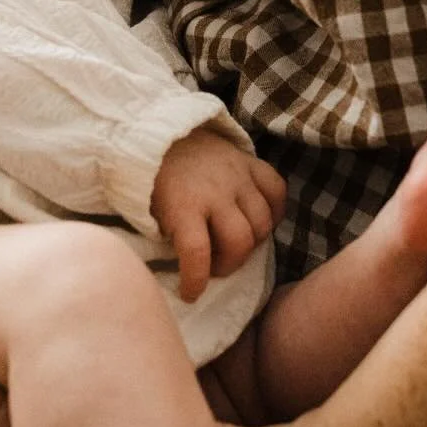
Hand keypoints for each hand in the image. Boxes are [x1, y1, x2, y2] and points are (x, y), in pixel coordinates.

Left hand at [151, 128, 285, 301]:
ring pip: (263, 222)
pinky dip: (274, 210)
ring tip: (233, 243)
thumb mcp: (149, 211)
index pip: (196, 252)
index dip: (196, 281)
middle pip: (240, 241)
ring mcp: (237, 176)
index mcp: (183, 204)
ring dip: (252, 242)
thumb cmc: (154, 180)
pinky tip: (259, 218)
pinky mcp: (251, 162)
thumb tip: (183, 271)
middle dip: (230, 264)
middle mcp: (215, 191)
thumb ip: (168, 237)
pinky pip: (277, 190)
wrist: (164, 132)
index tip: (190, 294)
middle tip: (215, 267)